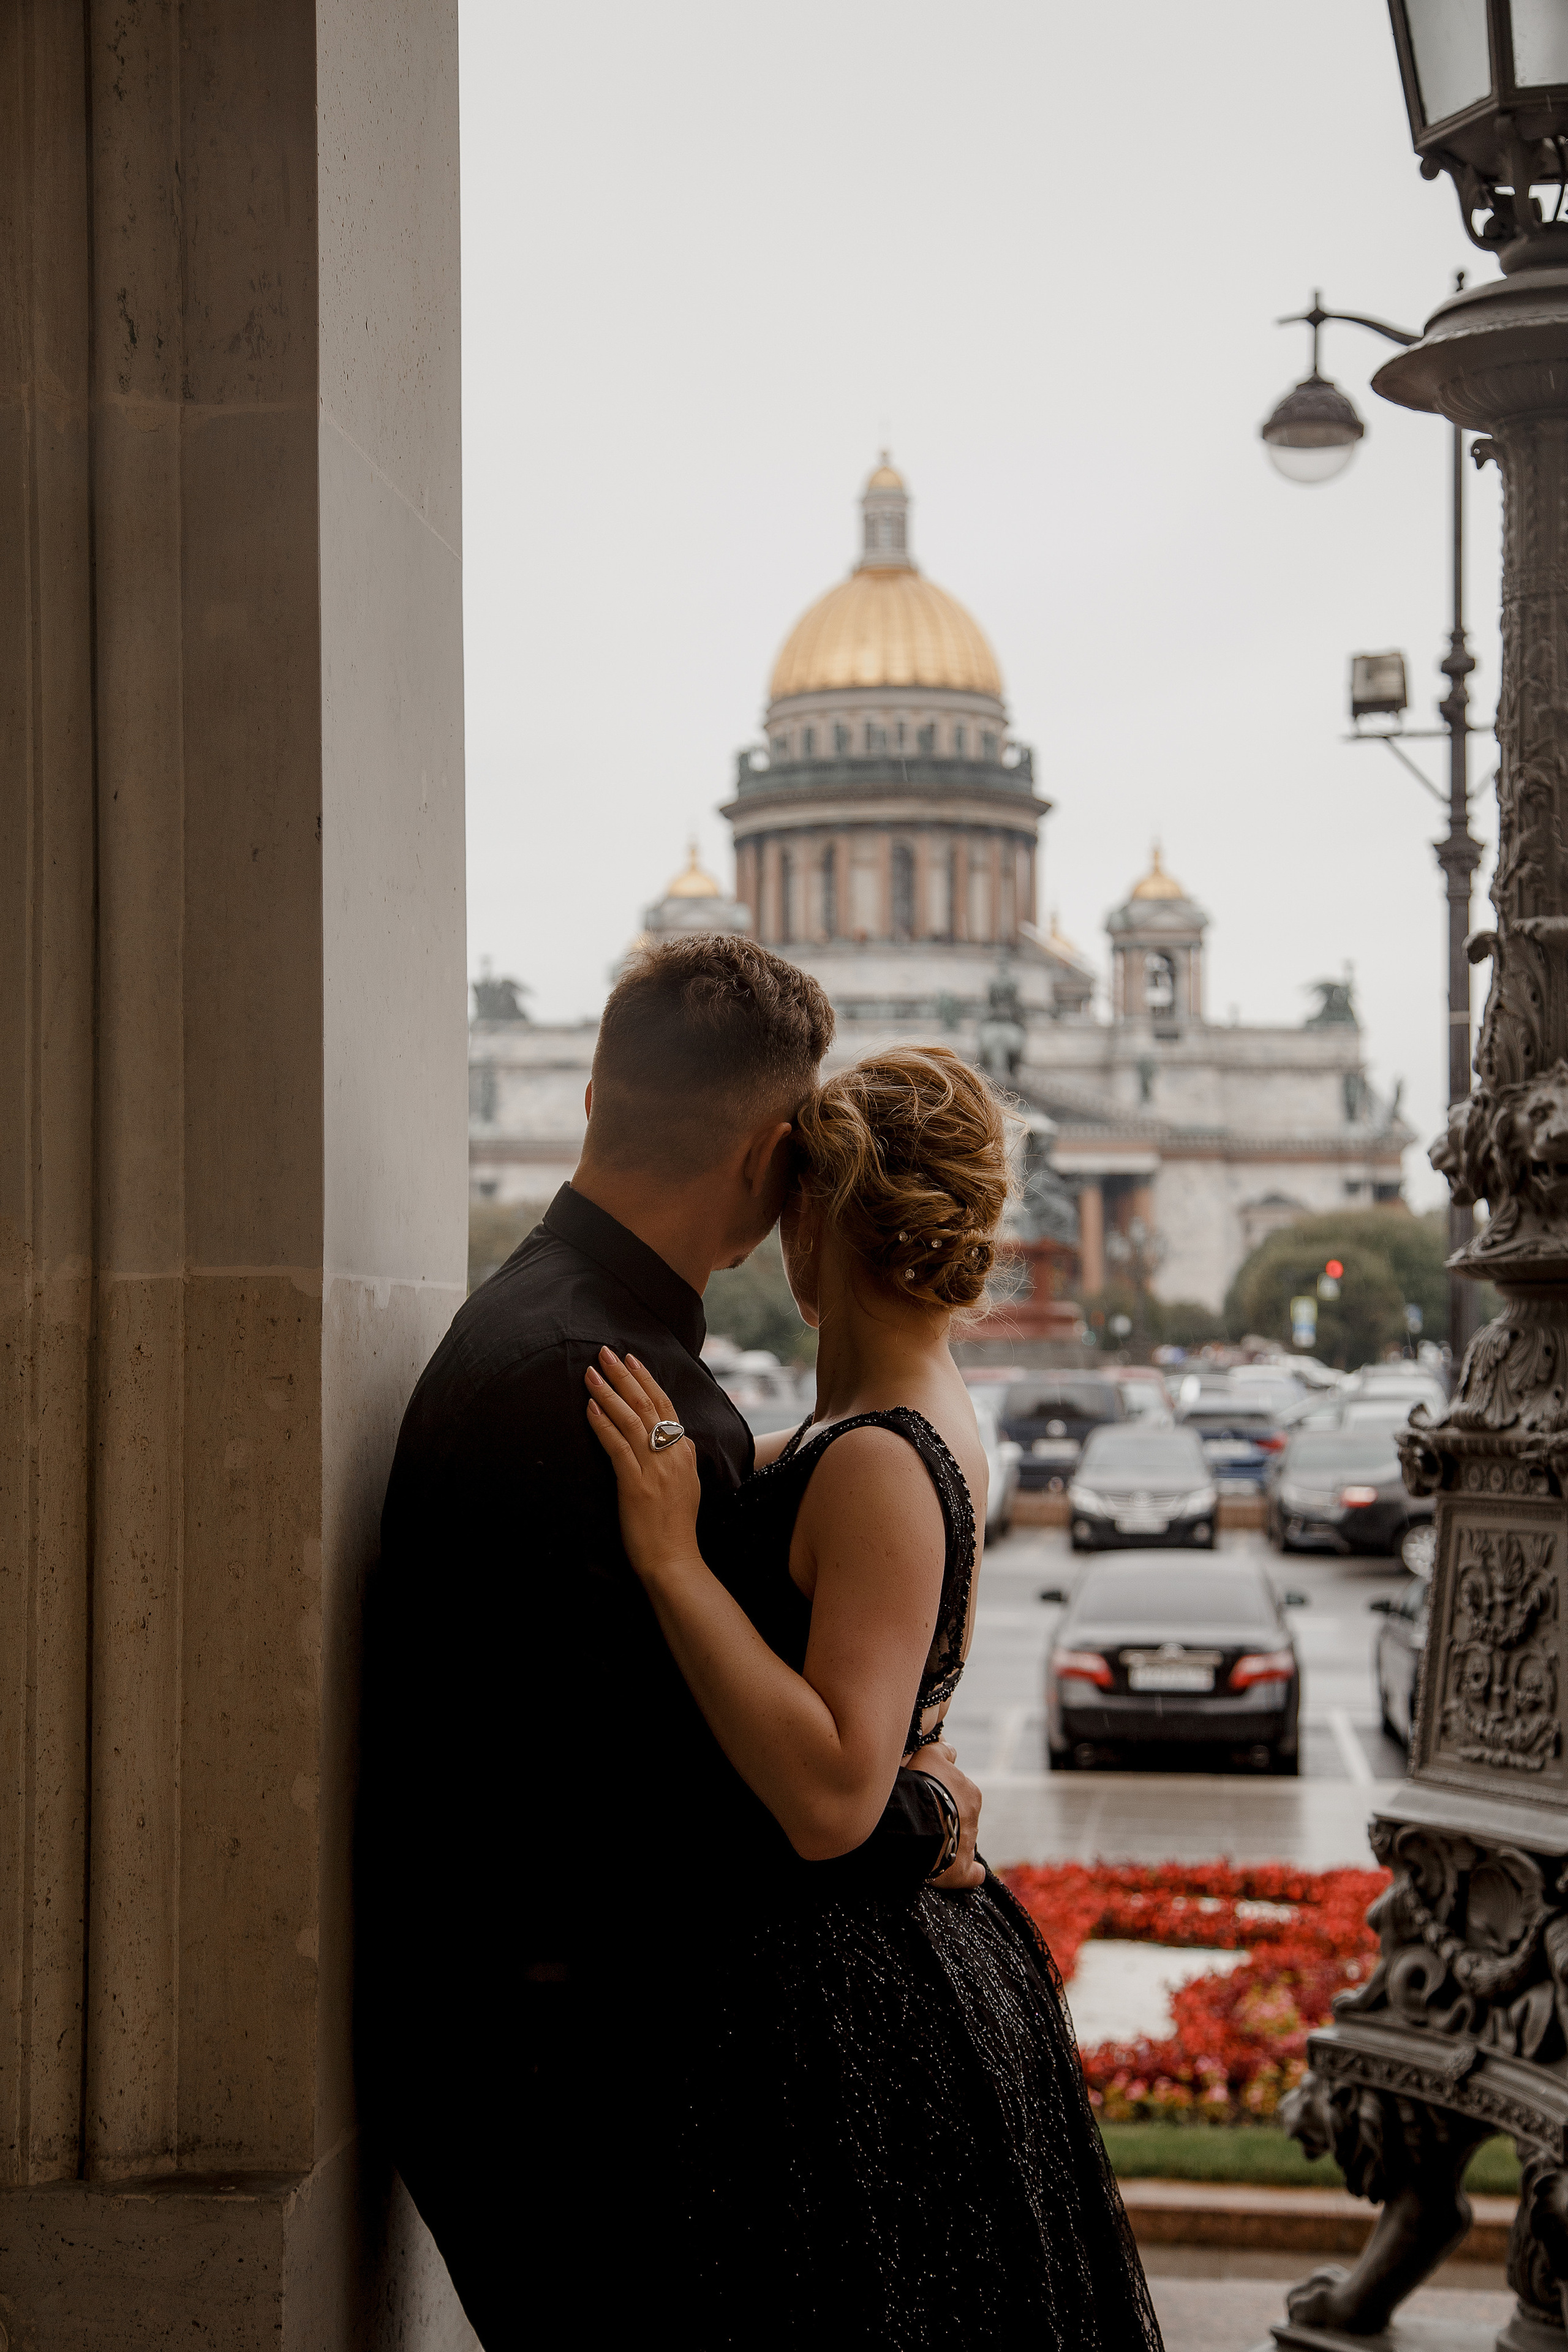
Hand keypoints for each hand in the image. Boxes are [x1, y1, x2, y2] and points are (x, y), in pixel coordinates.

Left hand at [585, 1349, 702, 1581]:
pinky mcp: (636, 1484)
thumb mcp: (686, 1485)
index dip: (646, 1380)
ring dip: (609, 1392)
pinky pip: (617, 1446)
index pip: (666, 1406)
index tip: (631, 1360)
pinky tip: (589, 1407)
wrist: (675, 1560)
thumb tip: (671, 1437)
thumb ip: (678, 1458)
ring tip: (592, 1372)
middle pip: (648, 1404)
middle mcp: (673, 1455)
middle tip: (606, 1352)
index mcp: (685, 1452)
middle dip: (624, 1376)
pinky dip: (602, 1424)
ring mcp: (656, 1469)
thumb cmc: (675, 1527)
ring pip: (631, 1419)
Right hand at [910, 1740, 984, 1890]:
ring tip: (923, 1841)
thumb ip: (943, 1751)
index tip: (927, 1795)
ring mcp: (968, 1845)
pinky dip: (968, 1873)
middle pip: (960, 1816)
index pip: (958, 1791)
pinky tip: (957, 1873)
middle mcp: (973, 1817)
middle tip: (922, 1817)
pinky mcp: (961, 1870)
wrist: (915, 1822)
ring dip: (947, 1841)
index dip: (941, 1793)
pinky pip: (971, 1873)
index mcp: (970, 1792)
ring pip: (961, 1841)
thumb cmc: (920, 1786)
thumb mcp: (930, 1755)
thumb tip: (951, 1748)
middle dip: (946, 1817)